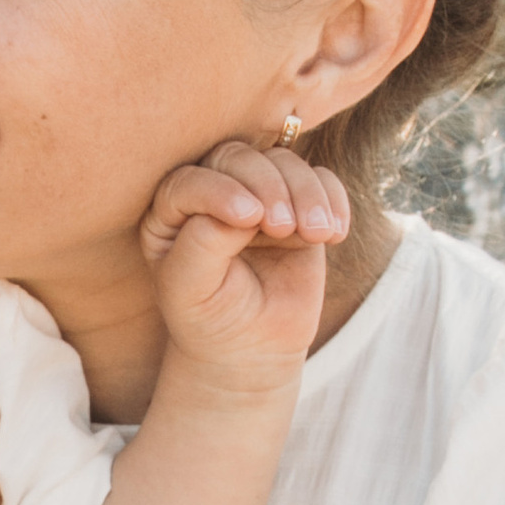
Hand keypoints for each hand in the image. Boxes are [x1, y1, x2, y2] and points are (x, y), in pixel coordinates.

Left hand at [141, 138, 347, 395]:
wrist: (251, 346)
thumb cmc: (210, 317)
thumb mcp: (190, 289)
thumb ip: (204, 242)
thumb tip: (244, 205)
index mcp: (170, 209)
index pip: (190, 179)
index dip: (221, 190)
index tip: (249, 220)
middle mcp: (212, 190)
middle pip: (239, 157)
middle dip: (268, 186)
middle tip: (283, 228)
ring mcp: (257, 193)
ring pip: (284, 162)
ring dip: (306, 193)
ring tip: (316, 235)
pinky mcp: (298, 203)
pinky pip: (321, 179)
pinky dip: (333, 199)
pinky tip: (333, 235)